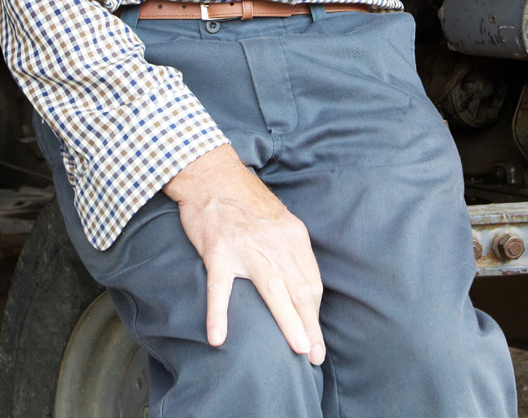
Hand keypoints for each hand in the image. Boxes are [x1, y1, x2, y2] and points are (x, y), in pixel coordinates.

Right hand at [163, 144, 324, 360]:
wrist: (212, 173)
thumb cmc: (244, 199)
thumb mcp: (278, 220)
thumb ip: (289, 249)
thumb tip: (299, 284)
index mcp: (293, 235)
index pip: (310, 281)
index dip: (314, 313)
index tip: (315, 337)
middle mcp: (275, 242)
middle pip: (299, 290)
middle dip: (310, 326)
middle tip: (315, 355)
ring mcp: (246, 247)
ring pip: (273, 291)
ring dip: (288, 323)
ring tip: (298, 349)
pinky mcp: (218, 251)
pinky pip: (219, 288)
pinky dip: (218, 314)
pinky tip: (218, 338)